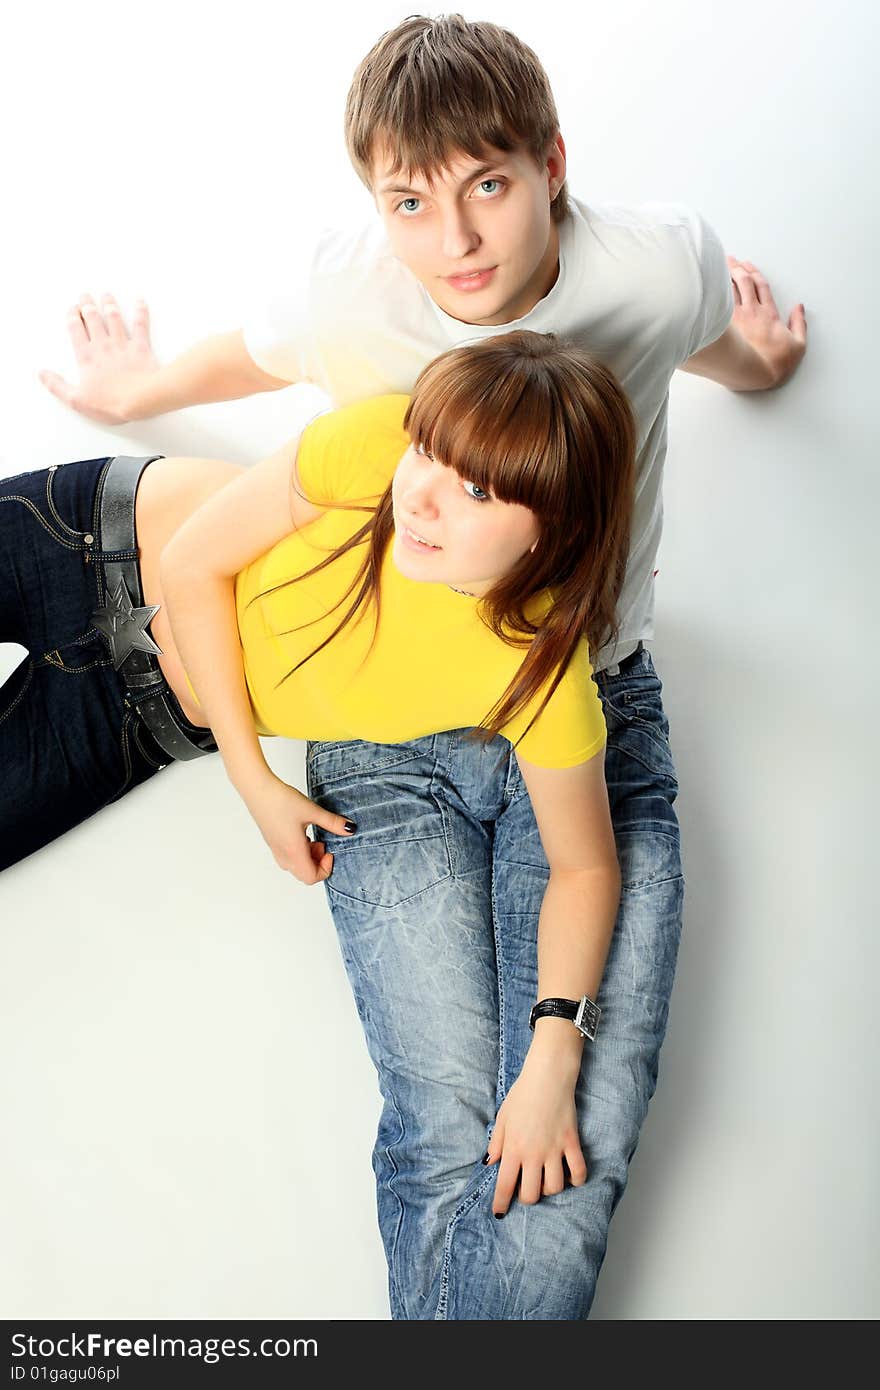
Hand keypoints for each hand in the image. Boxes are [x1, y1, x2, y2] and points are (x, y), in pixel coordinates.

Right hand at [38, 292, 158, 423]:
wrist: (140, 401)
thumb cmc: (110, 403)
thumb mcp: (76, 400)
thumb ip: (57, 386)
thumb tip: (42, 375)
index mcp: (86, 357)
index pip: (75, 330)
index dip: (72, 317)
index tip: (72, 309)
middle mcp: (103, 345)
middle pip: (93, 319)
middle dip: (87, 305)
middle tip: (85, 295)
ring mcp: (123, 344)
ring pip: (114, 318)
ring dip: (109, 304)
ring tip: (106, 295)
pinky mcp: (141, 347)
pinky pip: (140, 324)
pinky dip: (140, 311)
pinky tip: (140, 301)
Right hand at [239, 768, 357, 884]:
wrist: (258, 789)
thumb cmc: (281, 801)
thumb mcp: (312, 811)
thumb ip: (332, 822)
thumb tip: (349, 829)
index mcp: (294, 851)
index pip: (311, 877)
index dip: (325, 869)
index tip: (330, 851)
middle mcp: (283, 854)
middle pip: (303, 874)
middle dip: (318, 863)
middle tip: (323, 844)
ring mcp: (275, 849)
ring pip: (295, 866)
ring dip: (308, 857)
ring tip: (313, 837)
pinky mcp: (272, 841)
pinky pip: (287, 857)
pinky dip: (299, 851)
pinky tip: (302, 832)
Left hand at [484, 1058, 587, 1217]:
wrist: (547, 1077)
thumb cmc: (522, 1095)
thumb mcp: (502, 1118)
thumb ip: (497, 1143)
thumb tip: (490, 1163)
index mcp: (513, 1148)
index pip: (505, 1185)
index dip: (501, 1203)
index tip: (500, 1213)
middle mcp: (533, 1154)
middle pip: (531, 1194)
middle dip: (527, 1197)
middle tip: (527, 1188)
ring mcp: (554, 1150)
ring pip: (554, 1188)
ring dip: (549, 1189)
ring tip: (546, 1178)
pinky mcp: (572, 1143)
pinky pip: (578, 1171)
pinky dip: (575, 1179)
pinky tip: (568, 1175)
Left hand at [726, 255, 806, 387]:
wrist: (754, 373)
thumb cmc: (774, 363)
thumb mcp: (798, 345)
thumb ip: (800, 324)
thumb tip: (800, 308)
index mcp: (770, 314)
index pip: (762, 286)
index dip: (755, 273)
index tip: (748, 265)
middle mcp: (752, 312)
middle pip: (744, 283)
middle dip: (737, 269)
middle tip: (731, 260)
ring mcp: (737, 318)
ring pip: (730, 290)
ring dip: (725, 276)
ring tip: (719, 267)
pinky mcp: (726, 326)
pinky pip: (720, 303)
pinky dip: (716, 291)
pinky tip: (711, 285)